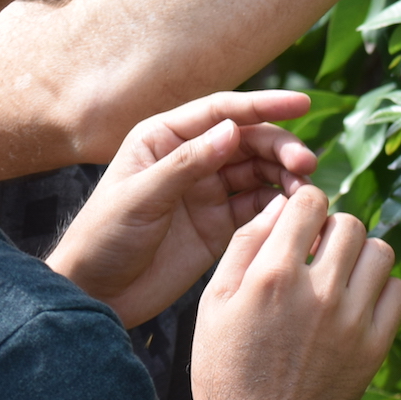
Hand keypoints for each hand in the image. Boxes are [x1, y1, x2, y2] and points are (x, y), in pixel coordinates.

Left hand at [46, 91, 317, 327]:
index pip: (222, 111)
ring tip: (306, 190)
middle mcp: (191, 157)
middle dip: (280, 147)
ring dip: (285, 176)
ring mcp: (207, 190)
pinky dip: (279, 206)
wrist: (94, 295)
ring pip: (259, 172)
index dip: (264, 105)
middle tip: (306, 165)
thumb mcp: (139, 198)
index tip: (302, 104)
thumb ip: (186, 165)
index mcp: (165, 138)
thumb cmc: (102, 239)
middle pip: (249, 140)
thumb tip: (231, 131)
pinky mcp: (219, 224)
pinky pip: (257, 206)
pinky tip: (295, 211)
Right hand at [193, 186, 400, 399]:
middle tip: (317, 257)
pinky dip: (382, 288)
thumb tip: (279, 203)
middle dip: (332, 231)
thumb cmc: (227, 371)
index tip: (300, 227)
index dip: (305, 207)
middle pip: (349, 223)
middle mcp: (317, 291)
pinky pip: (398, 290)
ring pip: (380, 251)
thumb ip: (245, 245)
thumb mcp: (213, 304)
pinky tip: (358, 302)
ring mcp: (351, 320)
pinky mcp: (374, 346)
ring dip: (361, 256)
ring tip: (340, 277)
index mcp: (274, 275)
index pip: (311, 202)